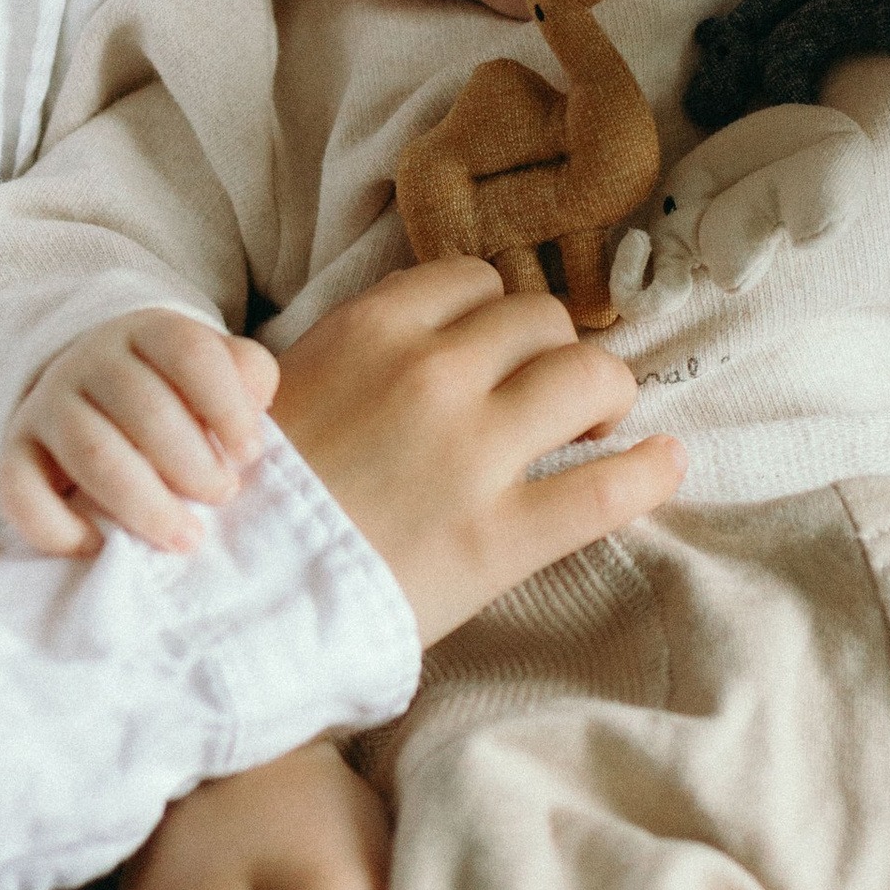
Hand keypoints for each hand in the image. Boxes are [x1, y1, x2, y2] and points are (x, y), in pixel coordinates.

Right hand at [0, 309, 278, 556]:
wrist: (91, 389)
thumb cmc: (173, 391)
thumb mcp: (214, 371)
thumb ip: (246, 376)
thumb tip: (255, 399)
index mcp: (149, 332)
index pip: (190, 354)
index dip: (227, 407)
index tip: (250, 454)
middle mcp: (90, 361)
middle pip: (144, 408)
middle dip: (193, 464)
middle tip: (223, 496)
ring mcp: (47, 405)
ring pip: (92, 453)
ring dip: (145, 504)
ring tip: (185, 536)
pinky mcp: (14, 452)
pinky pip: (18, 490)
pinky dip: (57, 528)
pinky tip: (100, 545)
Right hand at [270, 258, 683, 640]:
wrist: (223, 609)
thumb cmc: (247, 510)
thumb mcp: (279, 398)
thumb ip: (353, 361)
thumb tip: (414, 347)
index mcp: (370, 333)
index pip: (472, 280)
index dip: (497, 315)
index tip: (500, 348)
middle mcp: (429, 375)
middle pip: (540, 320)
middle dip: (553, 352)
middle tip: (549, 396)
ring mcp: (472, 453)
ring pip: (590, 375)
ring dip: (605, 394)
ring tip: (597, 426)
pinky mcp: (501, 537)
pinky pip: (609, 486)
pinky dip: (650, 469)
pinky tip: (665, 462)